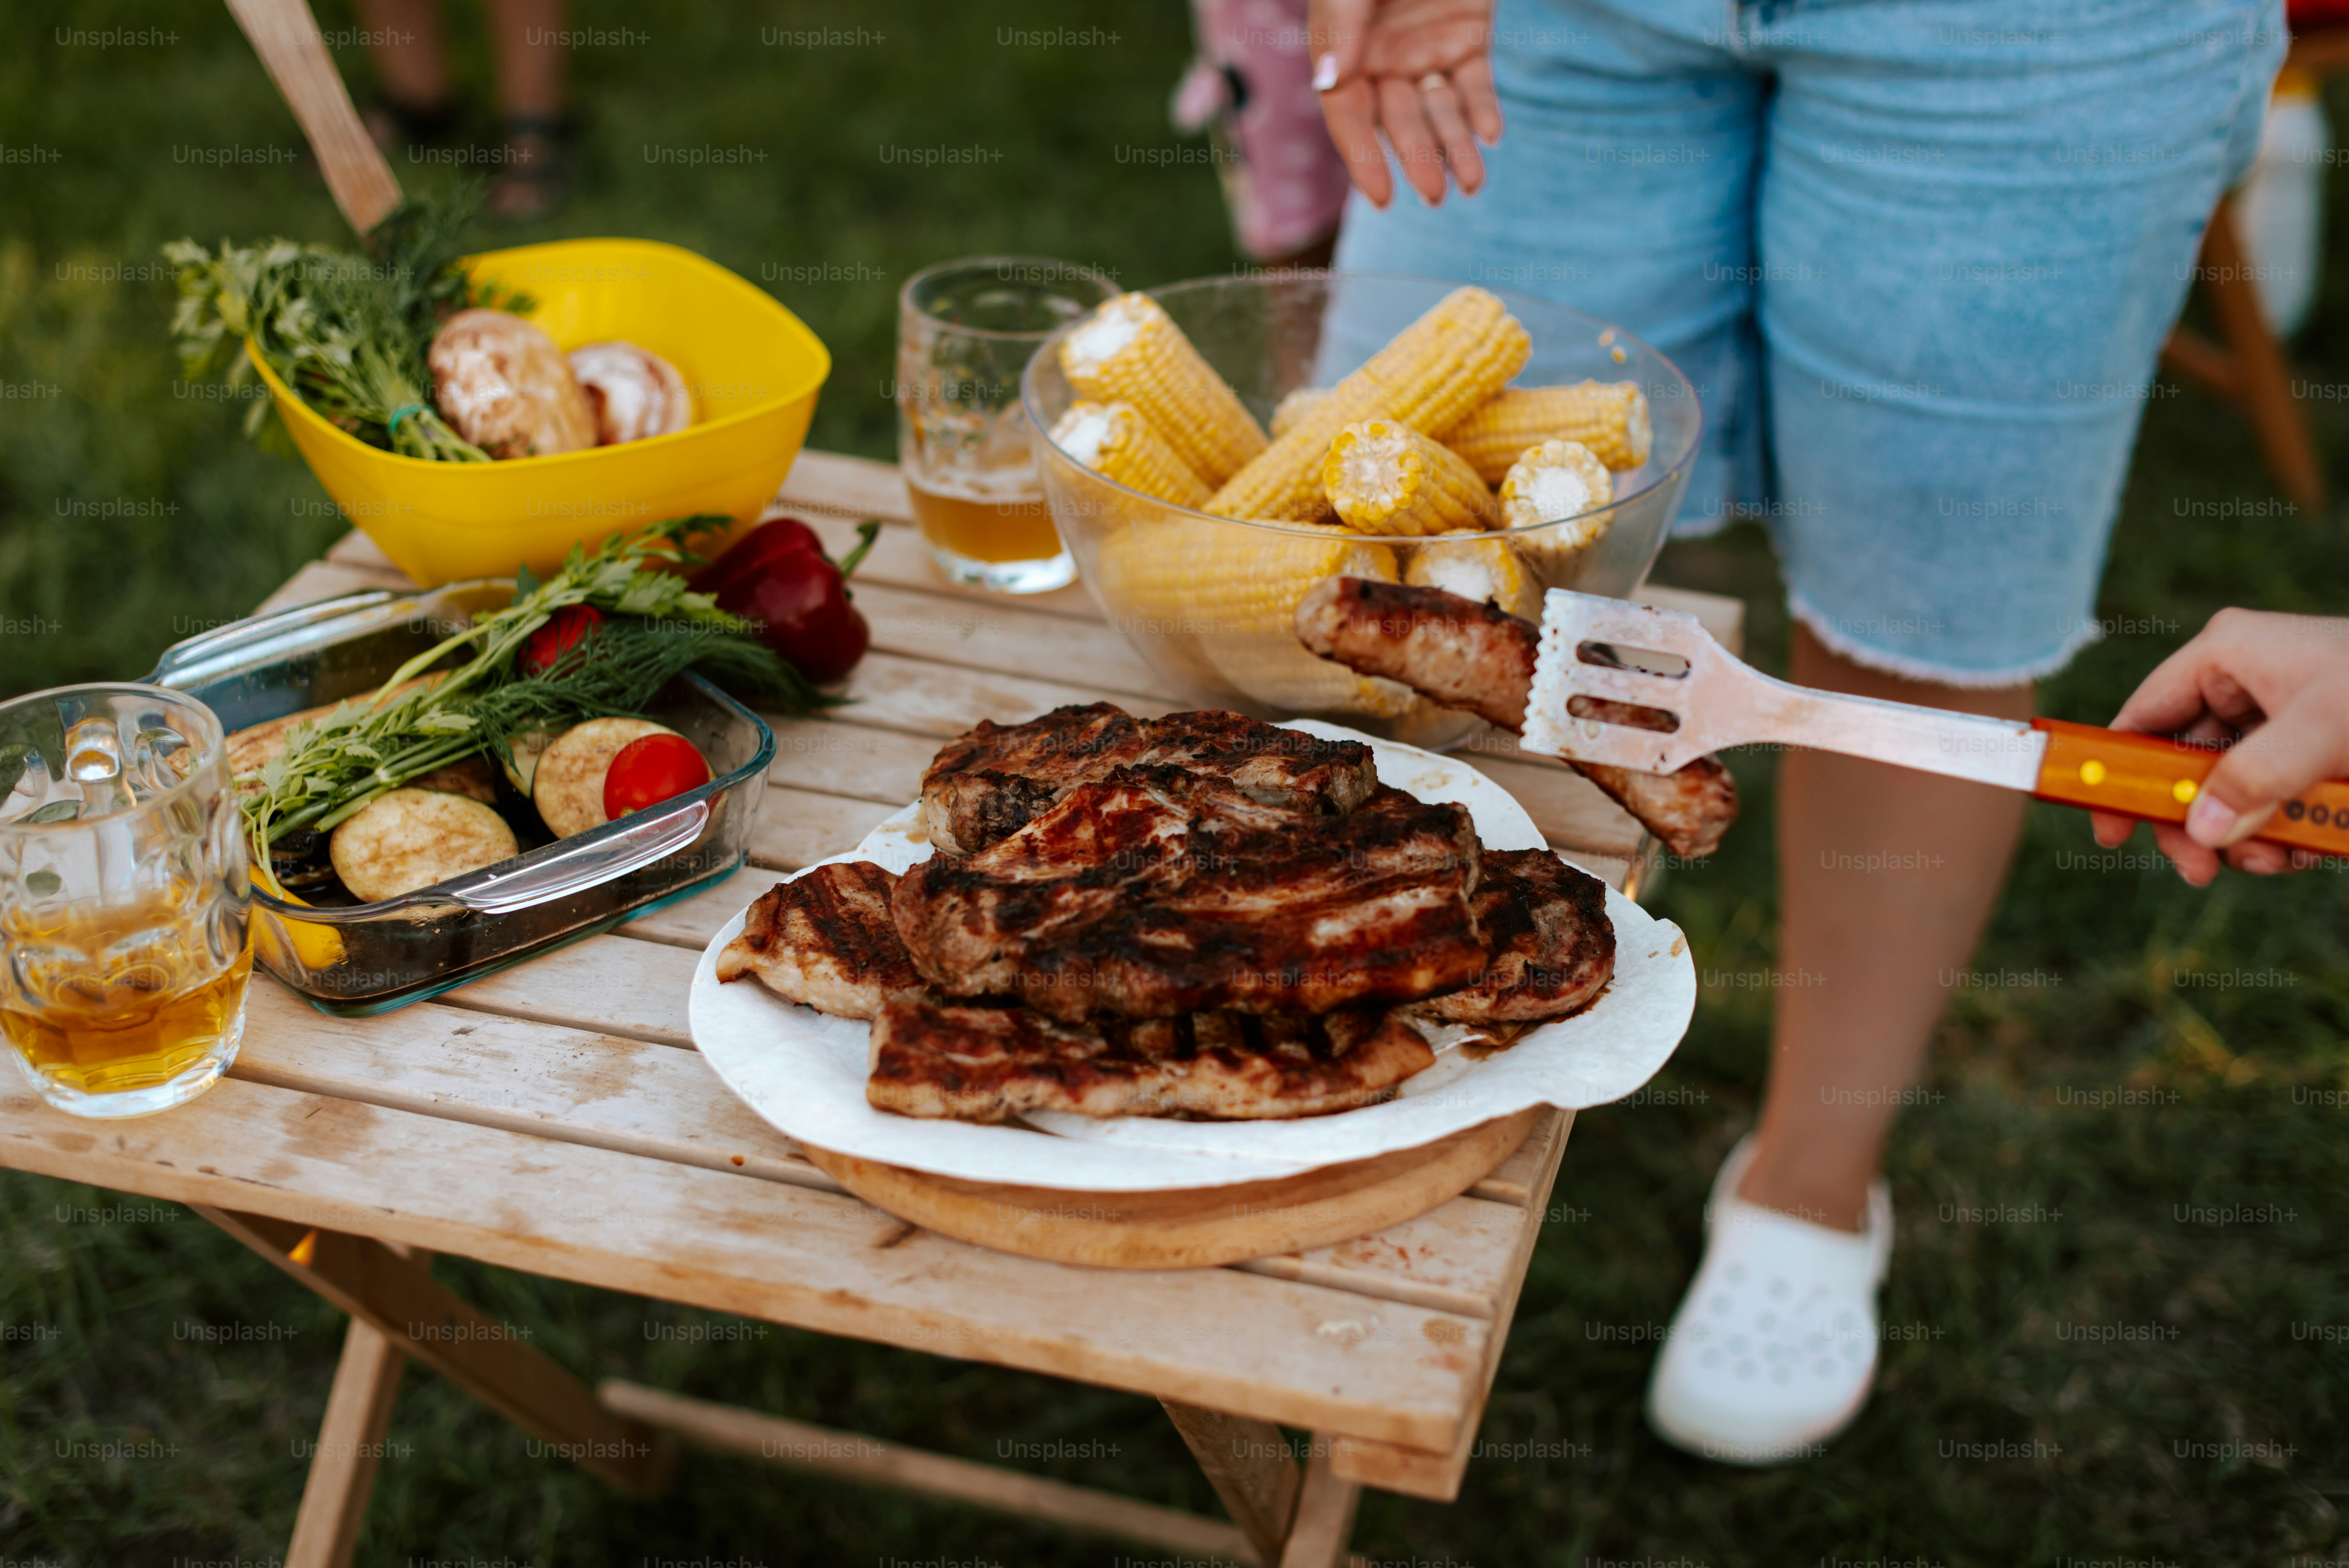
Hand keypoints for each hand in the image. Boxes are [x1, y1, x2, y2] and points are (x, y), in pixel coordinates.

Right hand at [1307, 0, 1502, 208]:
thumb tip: (1327, 82)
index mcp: (1345, 52)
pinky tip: (1491, 134)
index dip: (1363, 158)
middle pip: (1400, 122)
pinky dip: (1483, 111)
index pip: (1349, 116)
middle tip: (1435, 195)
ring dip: (1456, 148)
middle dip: (1418, 159)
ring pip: (1441, 112)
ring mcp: (1427, 52)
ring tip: (1473, 182)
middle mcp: (1384, 61)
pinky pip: (1476, 84)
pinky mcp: (1468, 39)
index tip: (1382, 197)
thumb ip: (1341, 29)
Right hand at [2089, 607, 2348, 883]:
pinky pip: (2269, 796)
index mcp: (2225, 655)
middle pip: (2180, 764)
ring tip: (2273, 862)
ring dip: (2242, 836)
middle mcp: (2241, 681)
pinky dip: (2279, 830)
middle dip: (2193, 822)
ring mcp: (2275, 715)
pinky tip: (2302, 848)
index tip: (2110, 831)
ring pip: (2226, 788)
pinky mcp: (2306, 746)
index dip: (2117, 773)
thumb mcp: (2321, 734)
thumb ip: (2254, 781)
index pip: (2142, 716)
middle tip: (2202, 872)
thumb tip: (2200, 832)